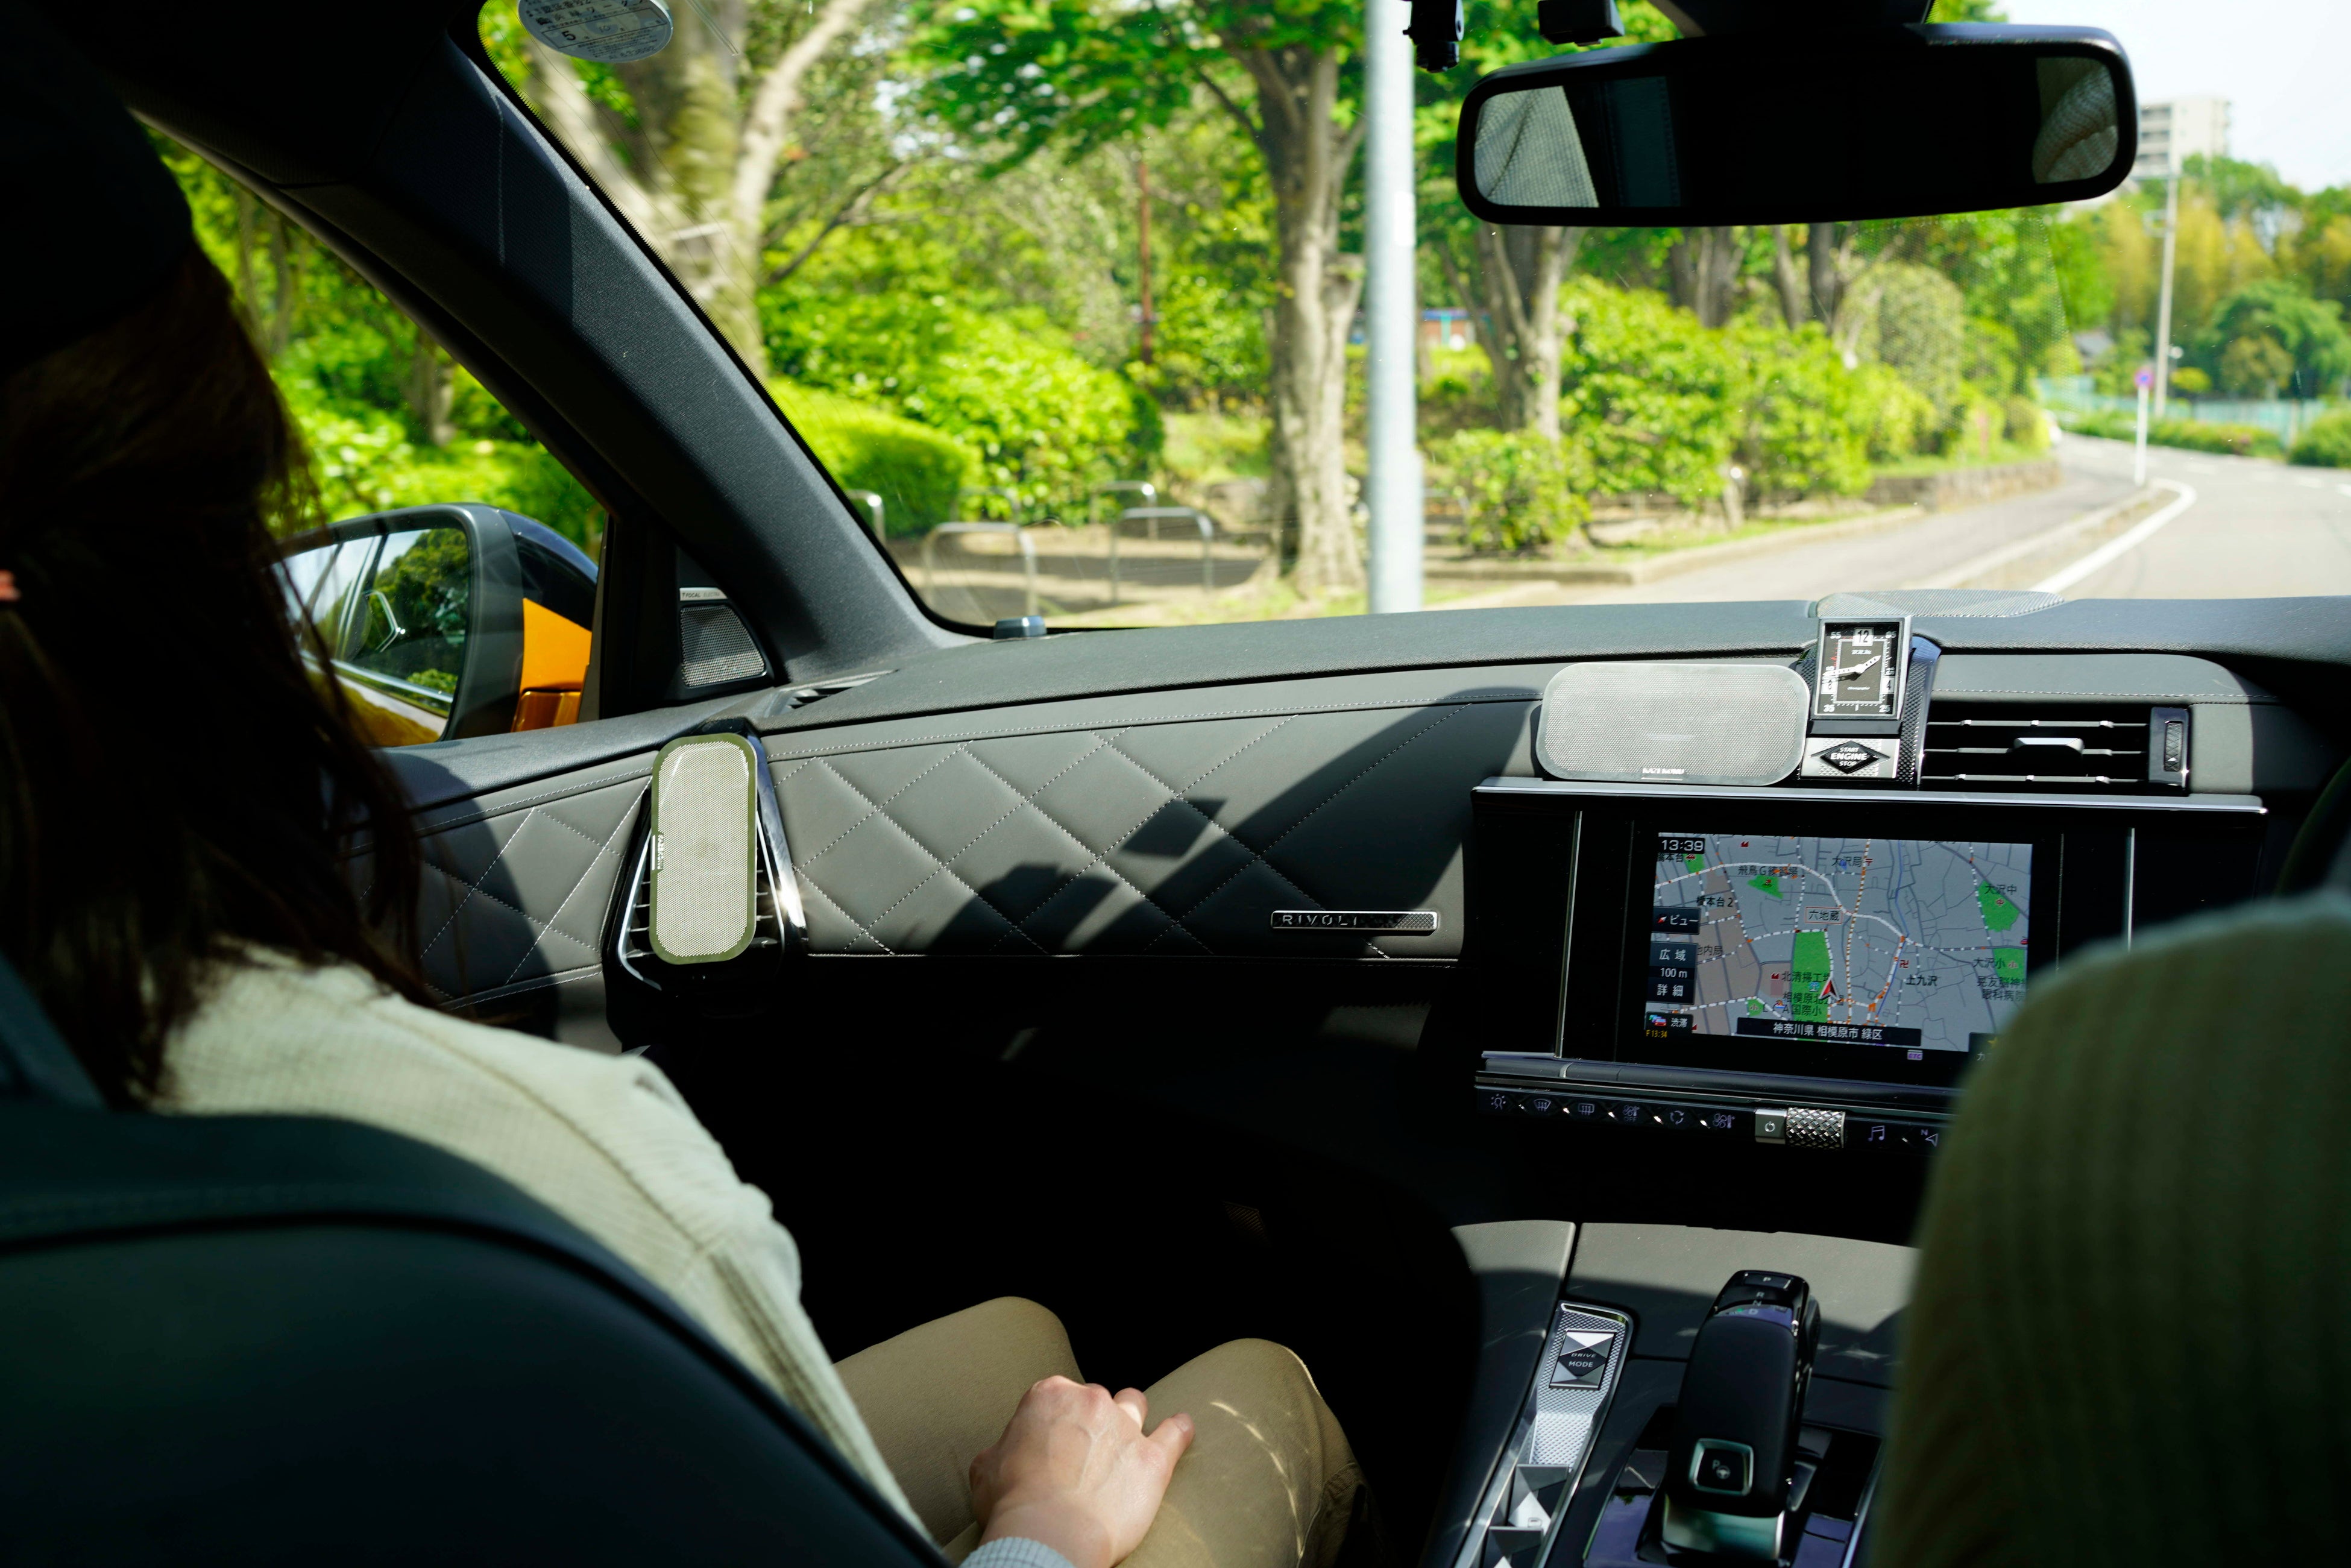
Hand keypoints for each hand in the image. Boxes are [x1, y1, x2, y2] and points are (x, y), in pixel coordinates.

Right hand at [969, 1376, 1194, 1567]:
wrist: (1049, 1534)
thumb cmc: (1013, 1502)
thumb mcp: (985, 1466)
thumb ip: (1003, 1447)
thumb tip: (1008, 1452)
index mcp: (1049, 1395)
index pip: (1056, 1397)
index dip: (1053, 1423)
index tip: (1051, 1447)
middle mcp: (1090, 1401)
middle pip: (1095, 1401)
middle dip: (1090, 1423)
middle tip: (1081, 1457)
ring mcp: (1125, 1426)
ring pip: (1134, 1405)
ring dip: (1130, 1420)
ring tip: (1126, 1442)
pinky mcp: (1153, 1457)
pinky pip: (1177, 1432)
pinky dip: (1179, 1430)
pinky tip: (1181, 1429)